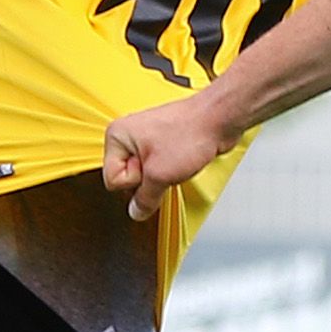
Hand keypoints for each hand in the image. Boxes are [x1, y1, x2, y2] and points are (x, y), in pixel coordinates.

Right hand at [102, 97, 236, 223]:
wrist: (218, 119)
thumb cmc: (190, 132)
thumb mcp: (160, 175)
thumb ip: (145, 199)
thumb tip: (136, 211)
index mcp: (117, 136)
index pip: (112, 181)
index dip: (135, 182)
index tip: (150, 170)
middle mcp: (128, 136)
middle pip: (127, 179)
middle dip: (147, 181)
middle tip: (163, 166)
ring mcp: (145, 140)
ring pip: (145, 175)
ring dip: (161, 176)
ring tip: (175, 161)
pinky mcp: (162, 145)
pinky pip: (159, 169)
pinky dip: (170, 171)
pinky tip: (180, 161)